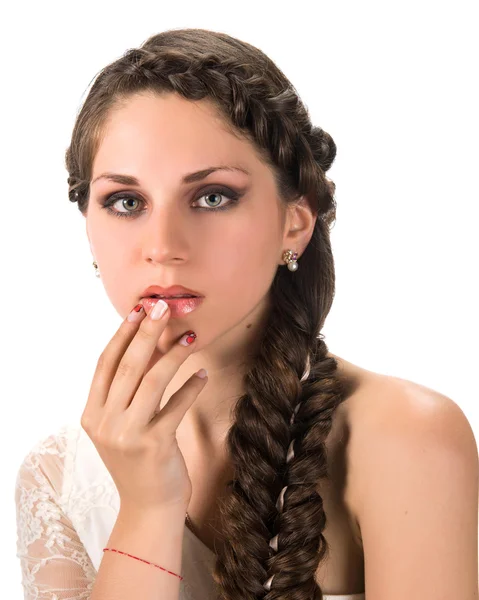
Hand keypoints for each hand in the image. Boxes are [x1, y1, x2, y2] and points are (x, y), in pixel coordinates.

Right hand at [80, 300, 207, 512]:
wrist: (148, 506)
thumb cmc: (138, 459)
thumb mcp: (122, 425)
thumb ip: (127, 392)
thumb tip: (152, 345)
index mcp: (92, 414)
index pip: (105, 364)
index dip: (121, 334)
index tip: (137, 310)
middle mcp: (105, 423)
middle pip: (127, 366)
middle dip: (147, 332)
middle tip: (162, 307)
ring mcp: (128, 435)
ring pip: (152, 380)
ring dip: (173, 354)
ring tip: (190, 336)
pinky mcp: (155, 445)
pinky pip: (176, 405)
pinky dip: (191, 387)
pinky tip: (202, 373)